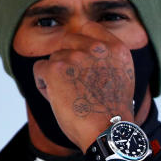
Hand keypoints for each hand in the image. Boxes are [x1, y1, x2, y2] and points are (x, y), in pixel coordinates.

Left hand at [32, 22, 134, 151]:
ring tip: (68, 97)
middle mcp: (97, 48)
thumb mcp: (121, 78)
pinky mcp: (56, 69)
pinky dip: (43, 84)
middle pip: (68, 40)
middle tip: (73, 84)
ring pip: (53, 58)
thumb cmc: (112, 114)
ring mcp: (76, 56)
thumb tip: (86, 55)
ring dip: (55, 76)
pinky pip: (39, 69)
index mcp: (116, 49)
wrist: (107, 132)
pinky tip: (56, 99)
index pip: (90, 28)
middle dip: (66, 60)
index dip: (79, 44)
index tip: (79, 62)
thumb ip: (107, 61)